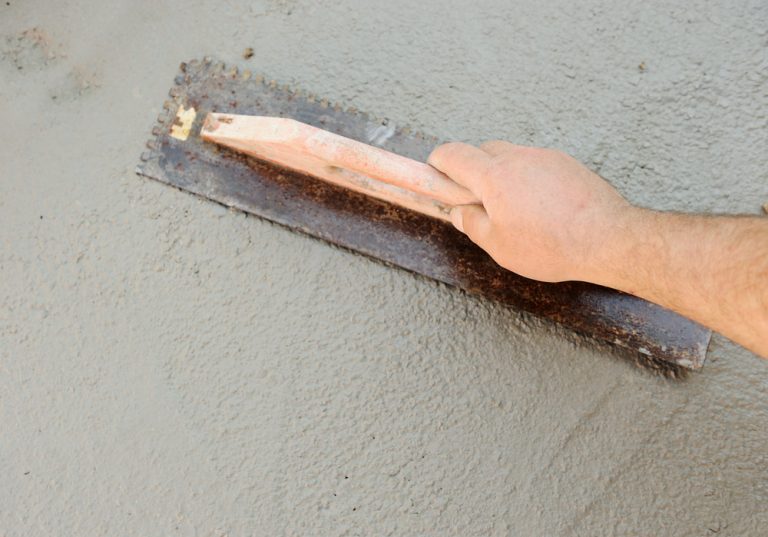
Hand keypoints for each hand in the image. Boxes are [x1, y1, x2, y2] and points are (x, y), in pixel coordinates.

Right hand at [428, 141, 631, 282]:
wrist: (607, 238)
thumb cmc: (552, 245)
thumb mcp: (499, 245)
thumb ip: (472, 225)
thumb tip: (461, 213)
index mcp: (494, 176)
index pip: (454, 154)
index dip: (439, 161)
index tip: (434, 171)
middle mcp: (518, 157)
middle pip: (483, 151)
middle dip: (471, 170)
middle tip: (473, 199)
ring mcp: (544, 157)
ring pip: (511, 157)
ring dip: (501, 174)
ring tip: (511, 209)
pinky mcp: (566, 163)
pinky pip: (535, 164)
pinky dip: (527, 178)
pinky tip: (538, 207)